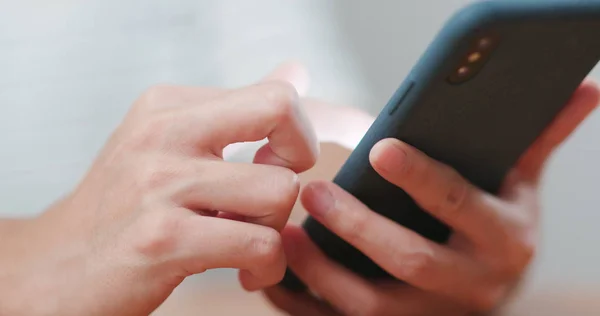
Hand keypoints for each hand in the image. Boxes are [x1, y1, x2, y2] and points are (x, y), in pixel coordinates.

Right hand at [0, 62, 318, 315]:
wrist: (57, 267)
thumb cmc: (125, 208)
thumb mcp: (171, 144)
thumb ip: (238, 111)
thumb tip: (297, 72)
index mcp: (168, 105)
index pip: (275, 95)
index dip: (306, 131)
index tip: (298, 162)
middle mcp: (162, 132)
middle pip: (284, 120)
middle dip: (294, 171)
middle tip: (264, 203)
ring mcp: (159, 183)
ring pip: (278, 190)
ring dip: (274, 228)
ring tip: (246, 243)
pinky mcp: (162, 237)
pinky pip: (259, 244)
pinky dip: (267, 266)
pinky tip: (245, 273)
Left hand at [263, 80, 599, 315]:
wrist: (488, 293)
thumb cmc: (496, 229)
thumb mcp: (519, 186)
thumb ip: (538, 139)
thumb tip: (583, 89)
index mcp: (502, 240)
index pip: (460, 205)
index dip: (422, 179)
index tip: (381, 149)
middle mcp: (470, 287)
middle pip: (409, 262)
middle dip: (358, 229)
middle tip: (313, 192)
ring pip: (371, 307)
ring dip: (323, 273)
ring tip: (287, 234)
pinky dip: (304, 304)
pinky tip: (276, 275)